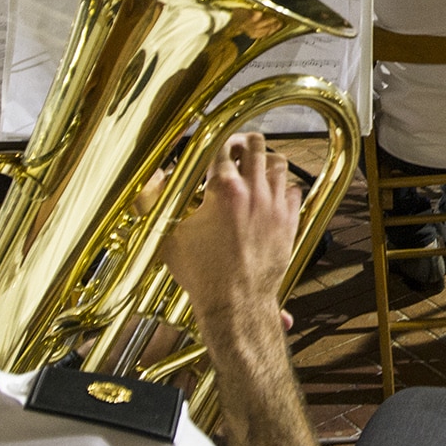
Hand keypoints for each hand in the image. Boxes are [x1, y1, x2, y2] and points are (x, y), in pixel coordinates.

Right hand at [161, 133, 299, 325]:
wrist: (235, 302)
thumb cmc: (201, 273)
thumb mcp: (168, 236)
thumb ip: (154, 202)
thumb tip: (151, 177)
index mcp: (222, 190)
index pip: (222, 148)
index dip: (218, 143)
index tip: (215, 147)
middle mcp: (252, 192)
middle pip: (256, 146)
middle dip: (245, 142)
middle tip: (238, 148)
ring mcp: (274, 206)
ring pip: (279, 164)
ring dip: (266, 161)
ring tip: (256, 166)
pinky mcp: (289, 221)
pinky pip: (294, 190)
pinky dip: (284, 186)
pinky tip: (272, 192)